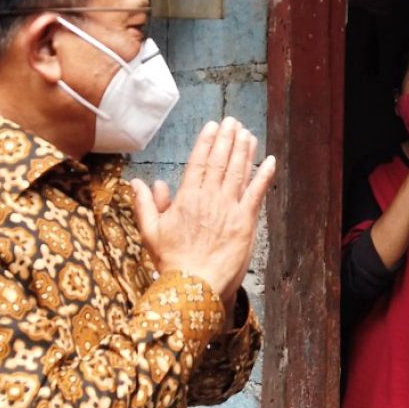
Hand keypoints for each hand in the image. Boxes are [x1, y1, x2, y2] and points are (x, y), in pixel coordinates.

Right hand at [131, 118, 275, 303]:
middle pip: (220, 161)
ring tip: (247, 133)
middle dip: (227, 139)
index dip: (206, 142)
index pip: (198, 162)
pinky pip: (257, 193)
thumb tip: (139, 182)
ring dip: (244, 150)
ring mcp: (229, 208)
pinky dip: (264, 175)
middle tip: (233, 121)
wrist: (194, 286)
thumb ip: (145, 204)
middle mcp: (209, 198)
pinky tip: (270, 161)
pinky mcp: (245, 222)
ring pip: (238, 172)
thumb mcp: (150, 232)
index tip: (212, 126)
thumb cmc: (172, 262)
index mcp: (186, 198)